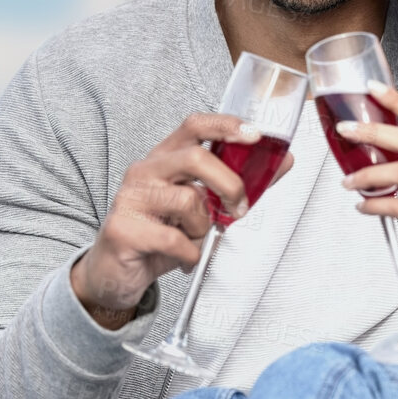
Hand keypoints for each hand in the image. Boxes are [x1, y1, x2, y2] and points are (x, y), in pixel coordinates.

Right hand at [71, 113, 293, 318]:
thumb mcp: (202, 208)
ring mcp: (131, 198)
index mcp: (165, 159)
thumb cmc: (159, 236)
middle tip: (239, 208)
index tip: (255, 135)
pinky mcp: (123, 228)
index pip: (195, 126)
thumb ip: (236, 185)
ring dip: (203, 226)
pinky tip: (185, 257)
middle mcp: (145, 171)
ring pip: (187, 200)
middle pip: (195, 157)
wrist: (116, 273)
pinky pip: (174, 239)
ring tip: (196, 239)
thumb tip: (281, 163)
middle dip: (229, 184)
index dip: (226, 125)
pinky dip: (190, 253)